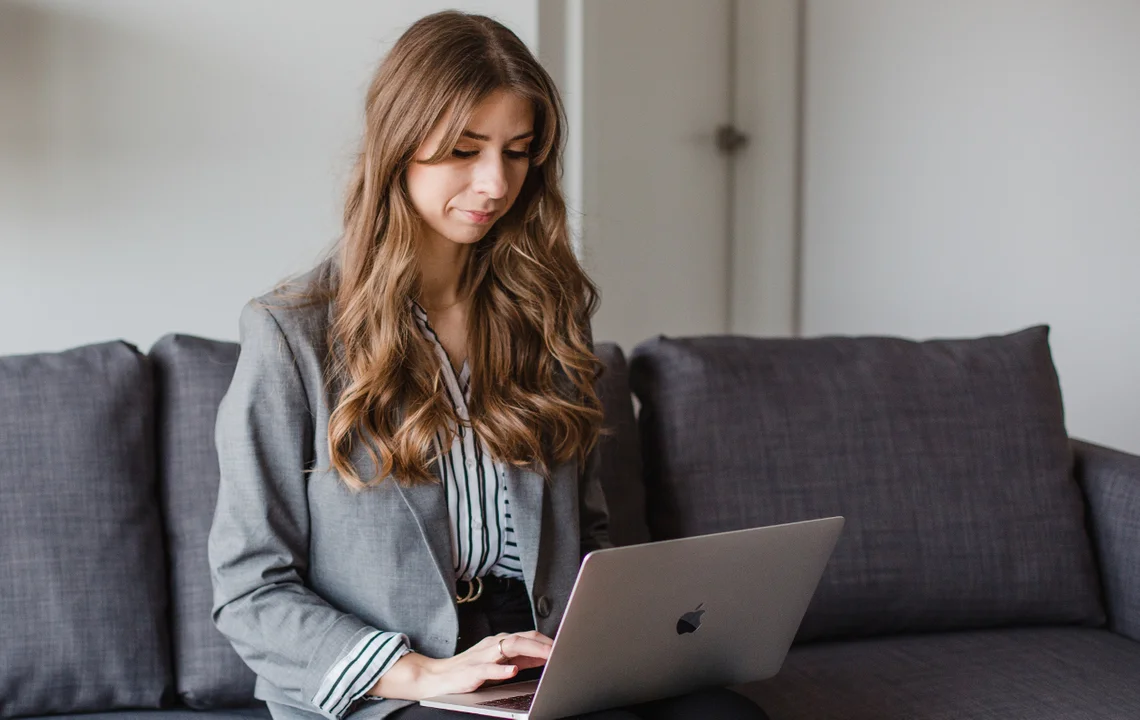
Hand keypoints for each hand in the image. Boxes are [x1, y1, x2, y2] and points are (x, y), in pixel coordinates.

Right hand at [367, 630, 553, 700]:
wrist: (438, 677)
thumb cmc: (470, 670)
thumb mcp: (501, 662)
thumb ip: (523, 659)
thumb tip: (548, 656)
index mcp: (502, 643)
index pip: (530, 637)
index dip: (549, 641)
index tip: (568, 646)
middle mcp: (494, 645)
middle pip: (524, 638)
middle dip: (545, 643)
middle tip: (564, 650)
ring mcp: (483, 656)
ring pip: (510, 647)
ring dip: (531, 651)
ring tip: (548, 656)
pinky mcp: (471, 671)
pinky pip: (488, 668)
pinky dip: (501, 670)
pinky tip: (512, 671)